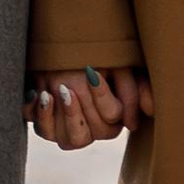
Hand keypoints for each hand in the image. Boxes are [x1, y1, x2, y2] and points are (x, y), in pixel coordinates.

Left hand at [27, 66, 151, 151]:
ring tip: (56, 92)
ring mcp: (66, 127)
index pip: (111, 118)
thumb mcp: (119, 65)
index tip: (93, 74)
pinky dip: (40, 116)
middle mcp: (90, 126)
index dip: (103, 97)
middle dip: (79, 110)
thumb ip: (134, 89)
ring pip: (67, 141)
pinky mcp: (44, 120)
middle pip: (88, 135)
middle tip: (70, 84)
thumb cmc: (98, 55)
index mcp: (111, 117)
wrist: (65, 43)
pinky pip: (41, 130)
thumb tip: (143, 115)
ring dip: (62, 117)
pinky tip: (41, 95)